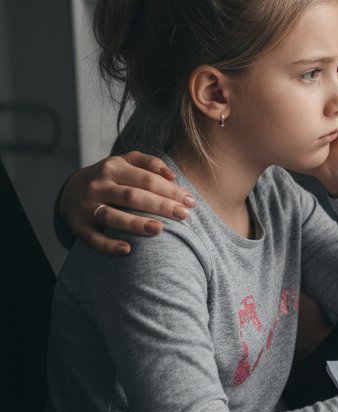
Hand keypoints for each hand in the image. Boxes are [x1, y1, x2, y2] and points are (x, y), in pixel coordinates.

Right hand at [59, 152, 194, 255]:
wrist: (71, 189)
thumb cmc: (111, 176)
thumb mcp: (127, 161)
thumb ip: (150, 163)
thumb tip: (173, 175)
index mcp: (113, 168)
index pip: (147, 179)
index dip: (170, 190)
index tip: (190, 201)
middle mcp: (98, 186)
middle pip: (132, 196)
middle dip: (160, 206)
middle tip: (184, 215)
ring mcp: (87, 206)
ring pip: (112, 216)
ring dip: (136, 224)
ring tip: (159, 230)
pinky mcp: (79, 226)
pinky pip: (93, 238)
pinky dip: (109, 245)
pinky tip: (128, 250)